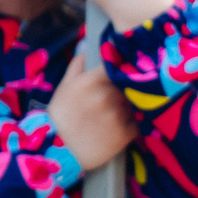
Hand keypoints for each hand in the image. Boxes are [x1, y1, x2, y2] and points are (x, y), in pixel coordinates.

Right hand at [49, 49, 136, 172]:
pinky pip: (138, 121)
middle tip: (119, 92)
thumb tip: (89, 46)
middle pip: (127, 83)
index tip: (122, 67)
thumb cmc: (60, 116)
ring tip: (117, 111)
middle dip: (125, 86)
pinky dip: (133, 122)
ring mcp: (118, 115)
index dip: (121, 65)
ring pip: (134, 102)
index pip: (116, 64)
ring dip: (130, 104)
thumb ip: (78, 64)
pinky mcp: (126, 133)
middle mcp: (107, 96)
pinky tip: (120, 125)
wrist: (59, 151)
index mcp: (91, 81)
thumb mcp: (64, 86)